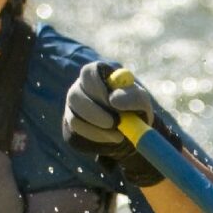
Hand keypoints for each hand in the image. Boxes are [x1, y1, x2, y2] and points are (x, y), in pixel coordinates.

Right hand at [63, 61, 164, 186]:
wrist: (129, 131)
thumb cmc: (134, 109)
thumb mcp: (142, 102)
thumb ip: (133, 97)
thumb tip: (113, 100)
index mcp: (96, 74)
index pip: (88, 73)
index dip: (98, 86)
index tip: (111, 101)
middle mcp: (79, 88)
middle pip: (74, 95)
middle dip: (95, 112)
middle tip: (115, 124)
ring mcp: (71, 108)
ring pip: (74, 119)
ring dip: (98, 130)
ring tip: (120, 135)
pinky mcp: (70, 127)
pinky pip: (76, 135)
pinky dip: (96, 139)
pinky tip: (110, 138)